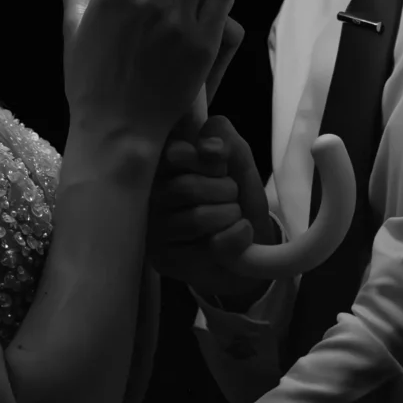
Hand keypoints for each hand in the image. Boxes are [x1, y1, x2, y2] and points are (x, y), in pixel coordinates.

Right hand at [148, 109, 277, 301]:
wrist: (252, 245)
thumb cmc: (237, 197)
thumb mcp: (238, 161)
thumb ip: (225, 143)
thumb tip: (210, 147)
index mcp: (164, 163)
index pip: (174, 154)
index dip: (207, 162)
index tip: (221, 168)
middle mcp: (150, 194)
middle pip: (187, 188)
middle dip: (226, 190)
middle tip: (232, 196)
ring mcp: (153, 228)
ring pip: (196, 219)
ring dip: (230, 215)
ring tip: (233, 216)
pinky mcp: (164, 258)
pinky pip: (207, 248)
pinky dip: (235, 240)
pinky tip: (236, 237)